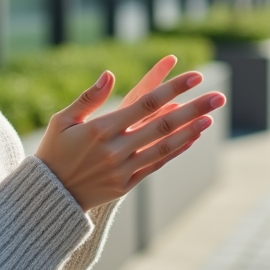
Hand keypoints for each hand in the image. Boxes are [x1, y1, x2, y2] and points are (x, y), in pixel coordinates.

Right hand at [35, 56, 226, 210]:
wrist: (50, 195)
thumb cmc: (54, 151)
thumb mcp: (62, 121)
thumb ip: (88, 98)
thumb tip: (109, 74)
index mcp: (100, 129)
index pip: (144, 103)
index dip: (172, 88)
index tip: (194, 76)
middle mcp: (116, 149)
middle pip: (163, 124)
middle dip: (194, 108)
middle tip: (218, 96)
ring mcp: (124, 168)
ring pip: (164, 146)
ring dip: (190, 130)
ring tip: (211, 117)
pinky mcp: (127, 184)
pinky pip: (157, 164)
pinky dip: (176, 150)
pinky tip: (192, 138)